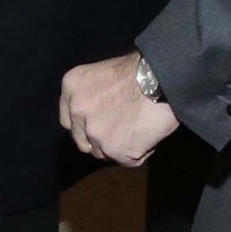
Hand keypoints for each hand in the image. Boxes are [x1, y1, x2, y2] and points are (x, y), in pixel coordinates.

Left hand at [60, 52, 177, 167]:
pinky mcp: (115, 150)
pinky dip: (139, 152)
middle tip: (123, 129)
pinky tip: (149, 135)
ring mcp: (95, 133)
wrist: (162, 79)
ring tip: (141, 129)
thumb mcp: (104, 74)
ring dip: (120, 147)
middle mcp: (78, 110)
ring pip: (104, 153)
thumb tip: (101, 113)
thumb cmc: (141, 70)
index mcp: (72, 87)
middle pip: (83, 140)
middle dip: (100, 140)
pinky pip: (126, 161)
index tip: (100, 123)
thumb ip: (94, 95)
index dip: (84, 125)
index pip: (69, 120)